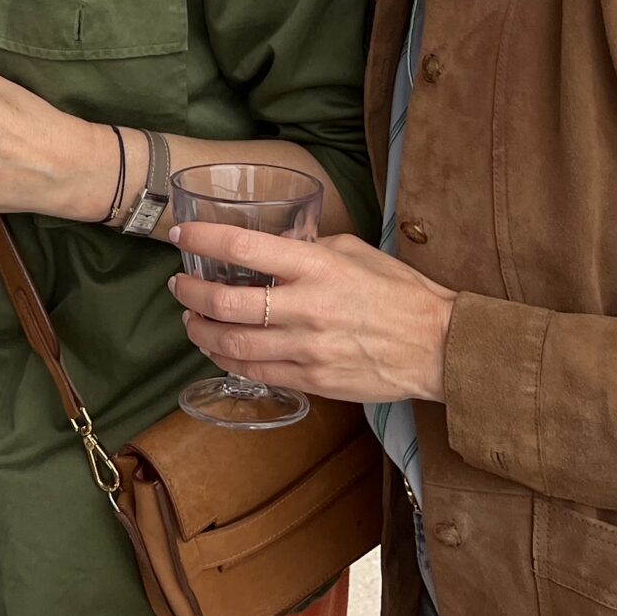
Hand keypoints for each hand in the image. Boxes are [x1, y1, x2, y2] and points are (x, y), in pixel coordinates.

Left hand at [169, 223, 455, 405]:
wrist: (437, 345)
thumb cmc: (400, 292)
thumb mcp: (355, 251)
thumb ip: (310, 248)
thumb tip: (278, 245)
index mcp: (316, 266)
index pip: (243, 246)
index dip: (203, 239)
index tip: (181, 235)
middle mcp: (305, 307)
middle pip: (226, 303)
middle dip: (191, 292)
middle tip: (179, 284)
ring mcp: (307, 349)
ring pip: (233, 345)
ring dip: (201, 332)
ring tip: (190, 320)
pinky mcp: (313, 380)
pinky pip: (257, 371)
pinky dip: (229, 360)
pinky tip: (220, 350)